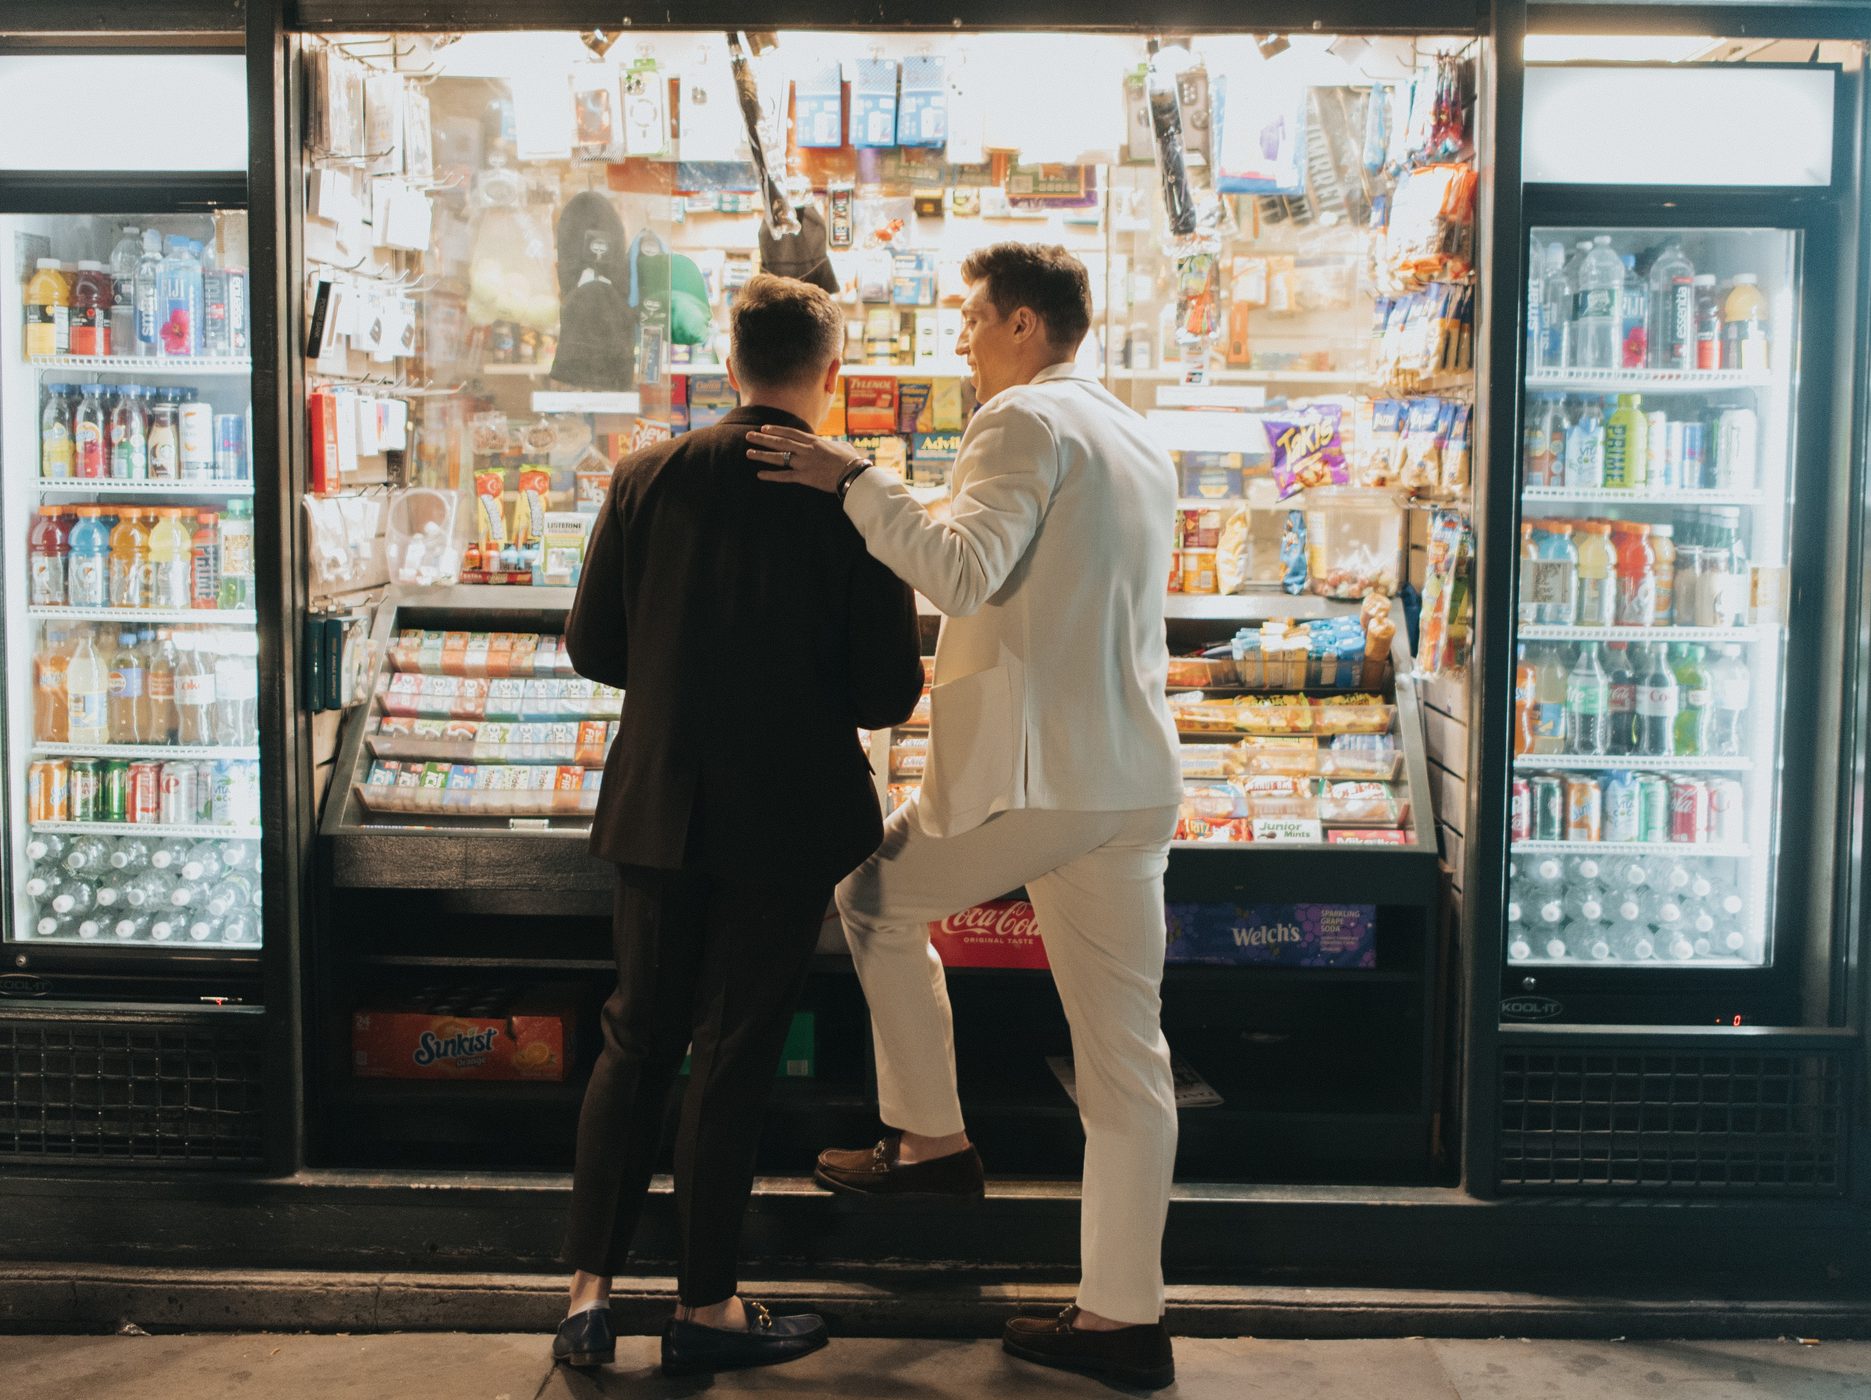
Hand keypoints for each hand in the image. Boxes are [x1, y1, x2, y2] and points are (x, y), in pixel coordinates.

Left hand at [747, 425, 864, 493]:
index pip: (791, 432)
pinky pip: (785, 476)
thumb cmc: (852, 460)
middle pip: (780, 441)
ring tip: (749, 453)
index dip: (776, 429)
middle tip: (748, 436)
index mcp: (814, 441)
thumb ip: (834, 444)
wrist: (854, 474)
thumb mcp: (842, 446)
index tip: (764, 428)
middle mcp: (806, 449)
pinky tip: (760, 474)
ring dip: (762, 454)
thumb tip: (836, 444)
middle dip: (763, 438)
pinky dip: (772, 475)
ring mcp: (804, 463)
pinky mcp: (805, 477)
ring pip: (779, 457)